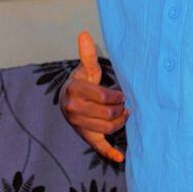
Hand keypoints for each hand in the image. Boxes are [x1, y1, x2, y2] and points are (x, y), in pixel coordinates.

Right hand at [59, 31, 127, 163]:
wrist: (68, 100)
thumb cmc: (82, 83)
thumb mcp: (85, 69)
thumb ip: (87, 55)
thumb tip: (84, 34)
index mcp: (74, 91)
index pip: (102, 97)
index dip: (116, 96)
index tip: (120, 94)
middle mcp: (72, 110)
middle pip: (106, 114)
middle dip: (119, 109)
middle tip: (124, 104)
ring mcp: (78, 125)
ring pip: (106, 128)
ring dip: (119, 123)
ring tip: (123, 115)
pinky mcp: (84, 136)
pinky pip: (97, 146)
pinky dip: (109, 153)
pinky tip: (120, 157)